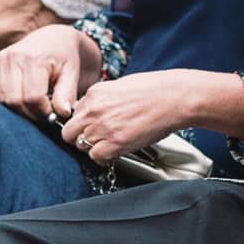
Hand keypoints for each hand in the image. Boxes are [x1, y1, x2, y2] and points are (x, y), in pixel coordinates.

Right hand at [0, 23, 101, 122]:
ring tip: (34, 106)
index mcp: (35, 58)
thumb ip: (67, 94)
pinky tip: (21, 98)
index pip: (33, 98)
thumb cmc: (64, 57)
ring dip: (18, 109)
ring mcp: (0, 60)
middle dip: (30, 114)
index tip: (52, 114)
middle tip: (42, 114)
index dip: (43, 112)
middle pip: (15, 101)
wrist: (52, 37)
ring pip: (2, 100)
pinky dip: (6, 101)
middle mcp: (14, 57)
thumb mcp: (72, 73)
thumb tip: (62, 114)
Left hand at [58, 70, 209, 163]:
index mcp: (94, 93)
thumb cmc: (155, 90)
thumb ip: (102, 100)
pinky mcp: (115, 143)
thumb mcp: (120, 86)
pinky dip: (104, 157)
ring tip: (112, 142)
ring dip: (94, 147)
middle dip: (80, 136)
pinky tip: (117, 149)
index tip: (93, 126)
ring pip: (82, 146)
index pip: (73, 114)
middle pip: (69, 132)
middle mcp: (94, 110)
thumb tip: (93, 112)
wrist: (175, 97)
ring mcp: (103, 127)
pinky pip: (96, 157)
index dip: (83, 122)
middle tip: (97, 138)